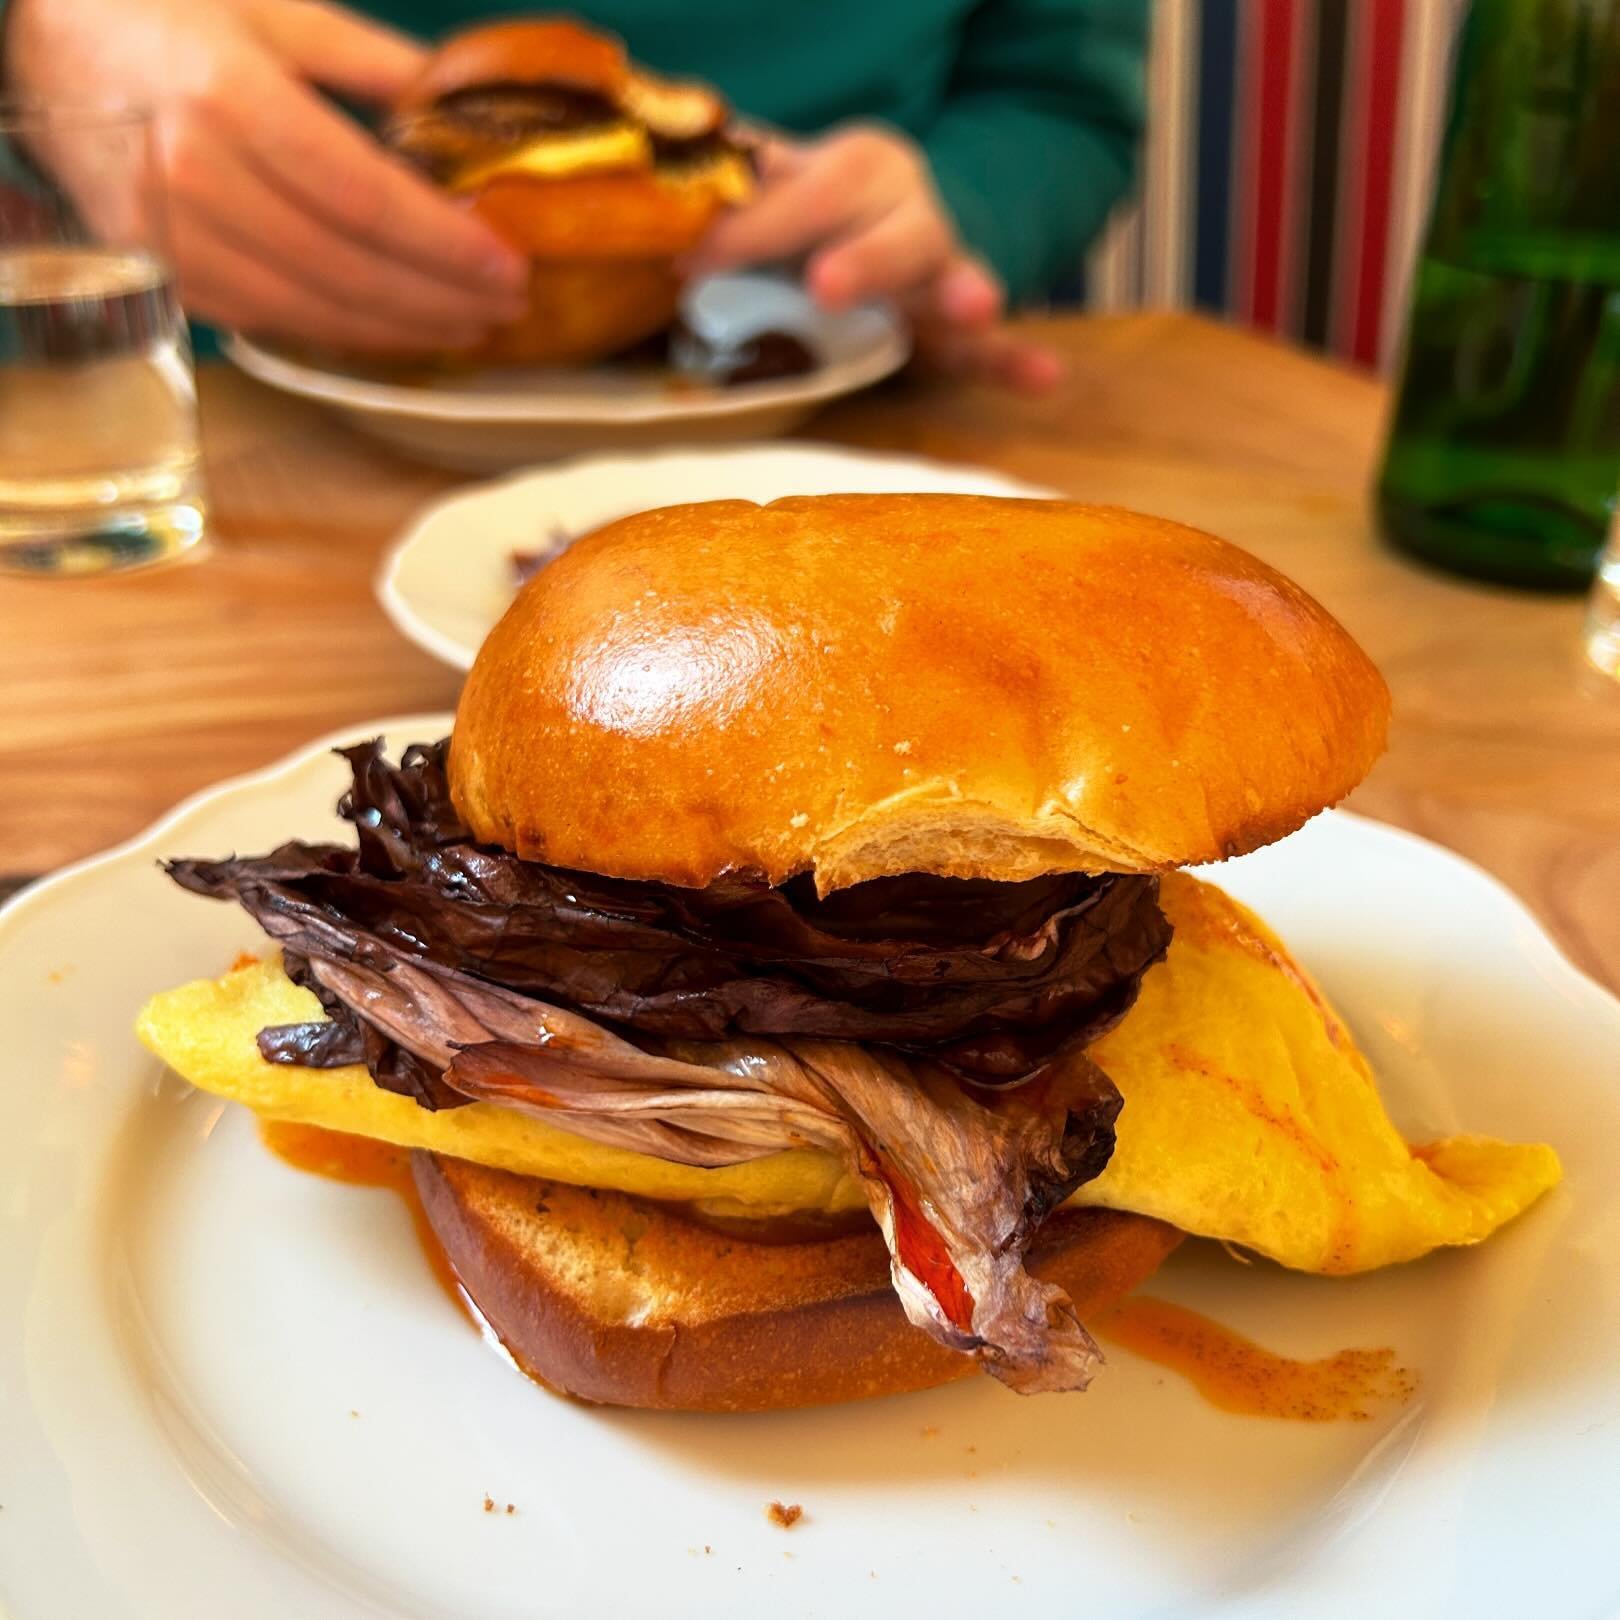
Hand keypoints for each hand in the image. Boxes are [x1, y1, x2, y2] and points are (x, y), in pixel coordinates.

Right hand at [5, 0, 529, 350]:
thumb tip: (458, 102)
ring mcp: (168, 232)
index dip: (444, 244)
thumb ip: (370, 61)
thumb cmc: (156, 11)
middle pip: (346, 265)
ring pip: (309, 308)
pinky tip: (392, 330)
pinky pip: (266, 320)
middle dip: (440, 298)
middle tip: (507, 309)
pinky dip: (339, 332)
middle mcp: (193, 173)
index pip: (363, 197)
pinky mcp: (158, 271)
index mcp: (229, 95)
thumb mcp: (270, 9)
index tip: (508, 266)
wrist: (33, 39)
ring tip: (467, 328)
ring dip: (400, 329)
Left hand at [689, 126, 1060, 394]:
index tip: (692, 260)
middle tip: (825, 286)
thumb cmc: (814, 212)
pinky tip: (1046, 380)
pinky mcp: (958, 323)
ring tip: (975, 306)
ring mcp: (943, 268)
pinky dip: (1017, 362)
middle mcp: (910, 208)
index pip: (807, 191)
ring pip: (950, 276)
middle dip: (862, 259)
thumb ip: (733, 194)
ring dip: (959, 294)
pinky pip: (992, 345)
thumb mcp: (777, 190)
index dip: (752, 226)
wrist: (889, 212)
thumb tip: (664, 192)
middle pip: (892, 231)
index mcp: (860, 166)